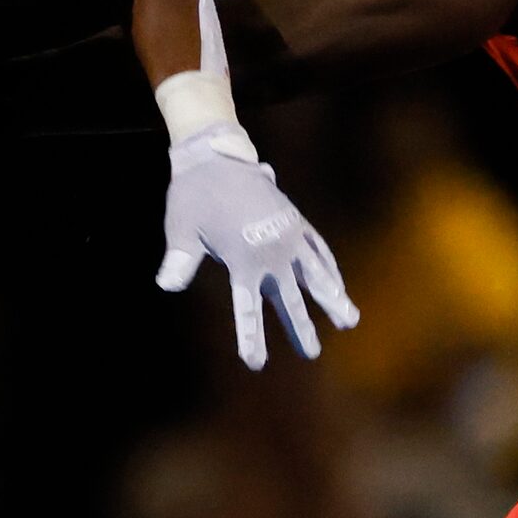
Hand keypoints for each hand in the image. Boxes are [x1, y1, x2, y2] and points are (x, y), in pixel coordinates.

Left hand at [155, 123, 358, 368]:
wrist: (216, 153)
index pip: (248, 307)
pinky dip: (330, 266)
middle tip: (312, 354)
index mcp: (242, 257)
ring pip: (316, 273)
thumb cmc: (194, 193)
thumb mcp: (181, 227)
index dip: (251, 336)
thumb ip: (179, 258)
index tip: (256, 364)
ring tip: (351, 320)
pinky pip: (318, 248)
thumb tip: (166, 285)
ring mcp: (289, 234)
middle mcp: (272, 250)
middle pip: (289, 297)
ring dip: (333, 297)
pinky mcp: (295, 220)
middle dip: (301, 327)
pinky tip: (338, 282)